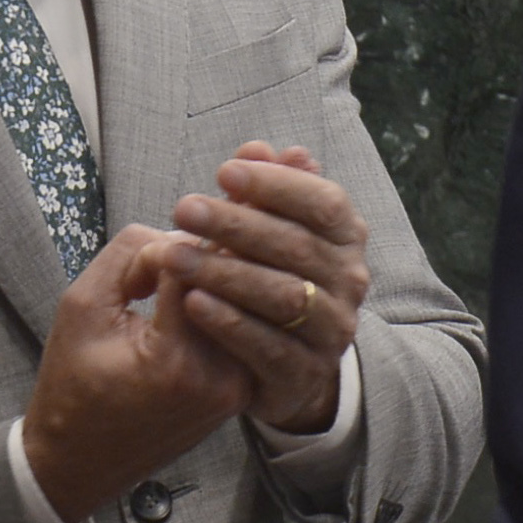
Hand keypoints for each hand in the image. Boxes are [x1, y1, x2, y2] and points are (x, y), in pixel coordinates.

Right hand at [20, 225, 255, 522]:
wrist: (80, 462)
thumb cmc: (73, 386)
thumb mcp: (81, 306)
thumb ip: (129, 254)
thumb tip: (179, 235)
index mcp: (177, 360)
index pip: (190, 266)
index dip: (160, 252)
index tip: (136, 272)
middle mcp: (220, 376)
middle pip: (229, 279)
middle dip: (202, 252)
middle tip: (179, 245)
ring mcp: (238, 386)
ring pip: (244, 299)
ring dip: (220, 274)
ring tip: (194, 263)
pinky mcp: (243, 389)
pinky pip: (245, 326)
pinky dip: (226, 302)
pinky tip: (203, 291)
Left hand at [161, 143, 370, 435]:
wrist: (292, 365)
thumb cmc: (276, 277)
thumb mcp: (275, 229)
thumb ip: (269, 188)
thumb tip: (258, 148)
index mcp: (347, 239)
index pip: (323, 203)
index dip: (276, 184)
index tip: (223, 172)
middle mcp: (349, 283)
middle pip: (295, 247)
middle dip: (236, 225)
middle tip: (184, 209)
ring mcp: (331, 332)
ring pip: (281, 297)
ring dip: (224, 273)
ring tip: (174, 256)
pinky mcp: (304, 374)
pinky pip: (267, 347)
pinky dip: (229, 323)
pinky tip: (191, 303)